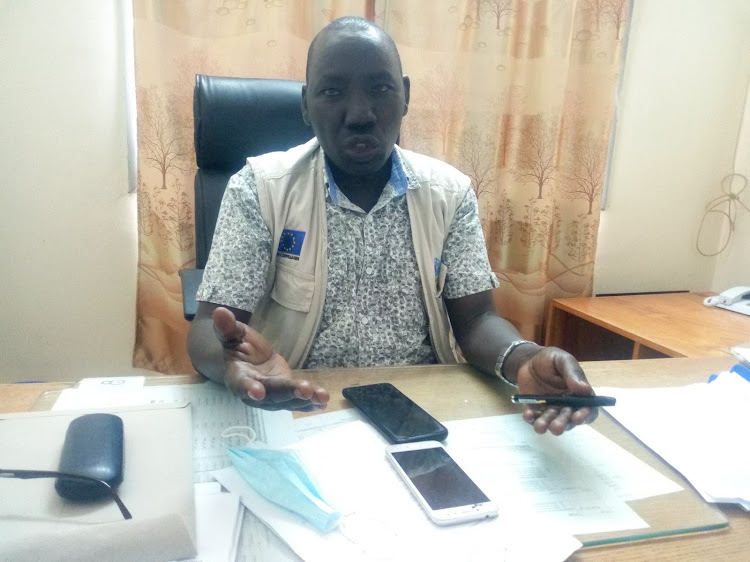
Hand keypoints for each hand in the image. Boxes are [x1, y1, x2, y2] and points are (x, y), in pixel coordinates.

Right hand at [212, 307, 328, 410]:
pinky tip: (323, 402)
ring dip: (305, 400)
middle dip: (288, 393)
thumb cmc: (238, 347)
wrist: (248, 360)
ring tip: (320, 397)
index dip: (249, 388)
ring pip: (287, 401)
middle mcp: (254, 392)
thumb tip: (219, 311)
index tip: (258, 392)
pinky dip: (311, 403)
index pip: (242, 383)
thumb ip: (227, 328)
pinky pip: (297, 402)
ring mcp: (271, 398)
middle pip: (271, 395)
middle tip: (305, 390)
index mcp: (238, 376)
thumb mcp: (232, 335)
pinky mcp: (285, 397)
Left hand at [515, 346, 597, 435]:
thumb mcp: (562, 360)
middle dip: (563, 424)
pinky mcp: (536, 411)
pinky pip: (535, 419)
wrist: (528, 361)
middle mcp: (567, 406)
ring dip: (547, 425)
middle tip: (556, 427)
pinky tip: (527, 415)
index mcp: (579, 395)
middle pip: (569, 420)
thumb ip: (573, 373)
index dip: (585, 416)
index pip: (588, 410)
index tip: (578, 417)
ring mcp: (551, 410)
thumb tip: (586, 389)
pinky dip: (531, 419)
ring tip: (540, 426)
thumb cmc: (550, 360)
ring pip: (552, 422)